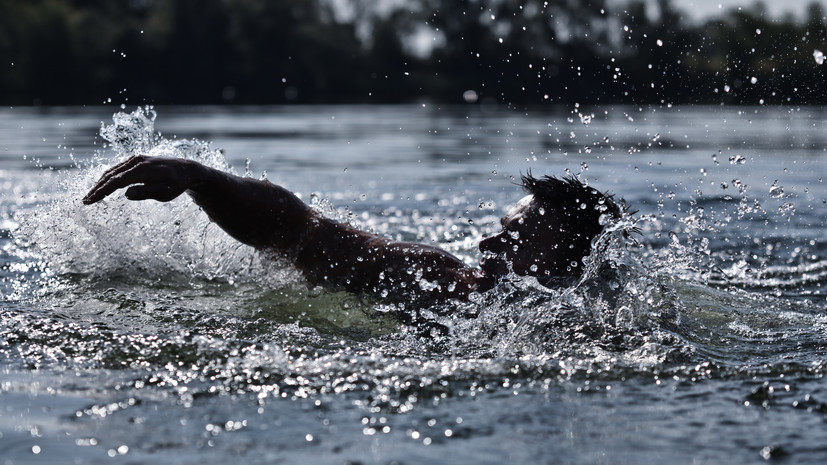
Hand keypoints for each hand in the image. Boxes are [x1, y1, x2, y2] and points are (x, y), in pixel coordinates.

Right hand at [82, 155, 202, 204]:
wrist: (186, 169)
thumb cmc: (175, 184)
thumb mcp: (164, 193)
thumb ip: (145, 193)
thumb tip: (126, 194)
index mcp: (142, 170)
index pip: (116, 182)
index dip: (101, 191)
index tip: (90, 201)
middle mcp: (136, 161)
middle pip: (111, 175)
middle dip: (97, 188)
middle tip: (86, 201)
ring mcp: (135, 159)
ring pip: (112, 171)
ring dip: (100, 183)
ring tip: (91, 196)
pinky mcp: (136, 159)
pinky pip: (118, 168)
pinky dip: (108, 177)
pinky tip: (102, 186)